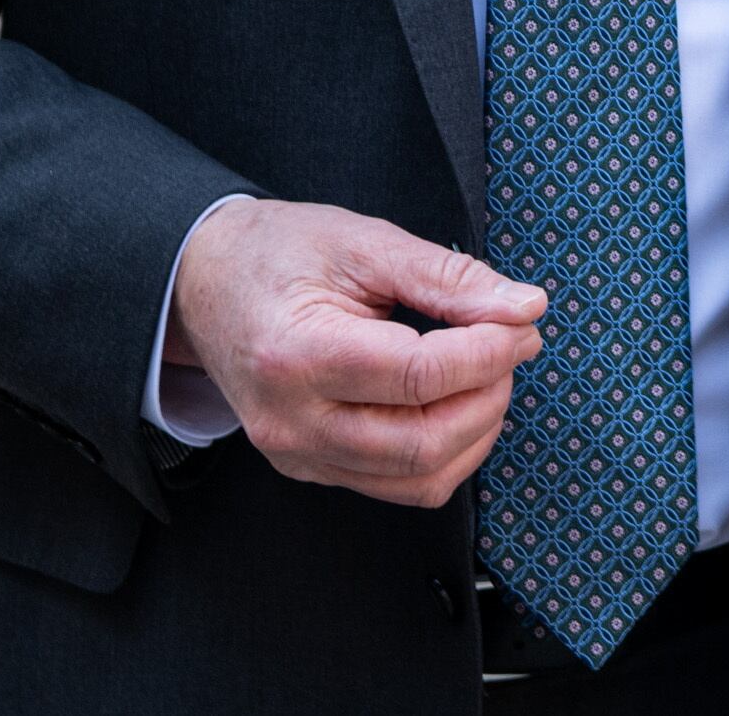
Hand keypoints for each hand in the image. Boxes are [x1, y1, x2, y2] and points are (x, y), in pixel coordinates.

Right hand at [165, 197, 544, 507]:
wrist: (204, 283)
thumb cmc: (278, 254)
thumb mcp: (363, 242)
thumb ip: (447, 277)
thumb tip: (524, 306)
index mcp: (296, 355)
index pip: (418, 377)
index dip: (488, 352)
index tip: (523, 321)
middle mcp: (292, 421)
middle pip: (422, 441)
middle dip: (490, 394)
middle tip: (513, 343)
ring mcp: (298, 454)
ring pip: (419, 478)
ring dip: (476, 430)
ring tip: (489, 372)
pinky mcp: (311, 468)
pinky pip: (398, 485)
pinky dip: (446, 451)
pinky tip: (457, 402)